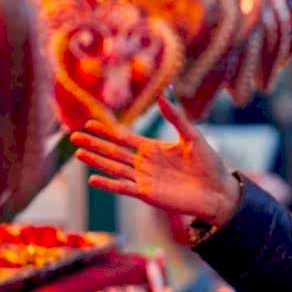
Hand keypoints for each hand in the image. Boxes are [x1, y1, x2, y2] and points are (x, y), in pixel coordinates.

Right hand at [70, 97, 240, 226]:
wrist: (218, 191)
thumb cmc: (210, 164)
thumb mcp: (192, 136)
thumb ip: (176, 117)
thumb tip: (163, 96)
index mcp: (153, 149)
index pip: (124, 138)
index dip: (107, 131)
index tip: (89, 123)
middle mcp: (145, 164)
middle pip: (113, 152)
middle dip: (94, 143)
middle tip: (73, 136)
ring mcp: (144, 179)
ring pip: (114, 168)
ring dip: (97, 161)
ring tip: (79, 153)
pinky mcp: (148, 194)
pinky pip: (123, 188)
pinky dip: (108, 184)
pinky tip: (92, 179)